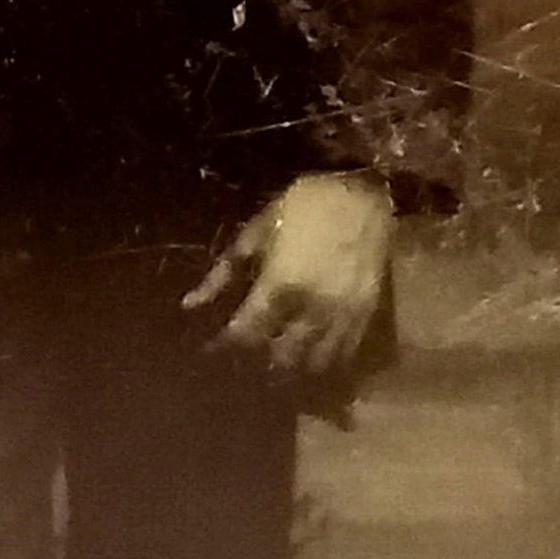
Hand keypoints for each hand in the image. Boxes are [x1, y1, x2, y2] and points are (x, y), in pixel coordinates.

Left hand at [183, 172, 393, 375]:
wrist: (368, 194)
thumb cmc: (307, 205)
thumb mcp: (259, 228)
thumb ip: (225, 269)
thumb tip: (191, 303)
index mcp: (280, 285)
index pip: (247, 331)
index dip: (227, 344)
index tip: (214, 347)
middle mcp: (310, 309)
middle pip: (281, 354)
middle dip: (260, 359)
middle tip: (246, 358)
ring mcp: (341, 315)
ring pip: (315, 360)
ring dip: (294, 365)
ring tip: (279, 364)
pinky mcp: (365, 314)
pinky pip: (344, 351)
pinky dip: (327, 359)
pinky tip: (314, 359)